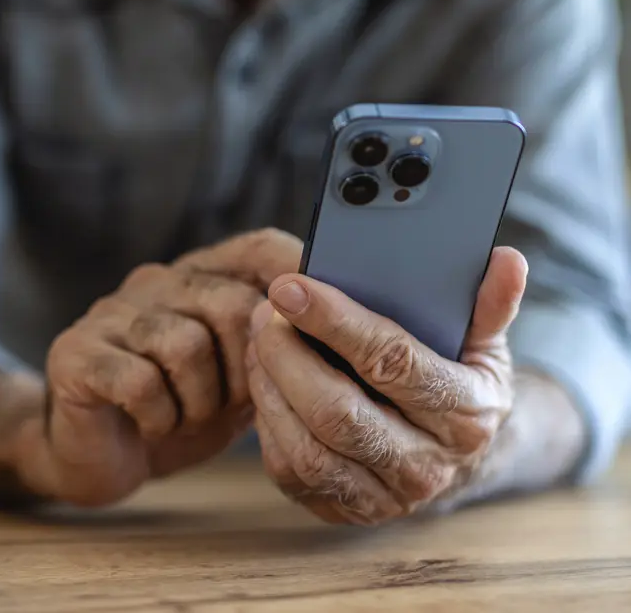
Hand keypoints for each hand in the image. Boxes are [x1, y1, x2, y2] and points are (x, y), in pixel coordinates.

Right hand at [14, 228, 302, 506]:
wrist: (99, 454)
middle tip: (230, 404)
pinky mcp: (76, 352)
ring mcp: (113, 313)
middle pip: (231, 304)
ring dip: (199, 401)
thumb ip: (271, 349)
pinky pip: (140, 381)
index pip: (258, 247)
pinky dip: (159, 416)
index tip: (322, 313)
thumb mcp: (236, 378)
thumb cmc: (180, 410)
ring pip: (185, 344)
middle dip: (245, 370)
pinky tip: (153, 424)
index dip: (296, 271)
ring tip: (187, 416)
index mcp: (201, 277)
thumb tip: (329, 334)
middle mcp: (157, 281)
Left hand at [247, 247, 528, 524]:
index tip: (290, 286)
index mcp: (466, 414)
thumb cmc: (457, 379)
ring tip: (260, 337)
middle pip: (338, 413)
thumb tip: (508, 259)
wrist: (455, 457)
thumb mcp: (481, 342)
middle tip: (265, 311)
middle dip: (289, 356)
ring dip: (270, 386)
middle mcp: (426, 465)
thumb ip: (489, 303)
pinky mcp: (343, 509)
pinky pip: (289, 470)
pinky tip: (263, 377)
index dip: (336, 321)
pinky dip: (266, 420)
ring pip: (307, 448)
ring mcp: (383, 496)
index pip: (392, 362)